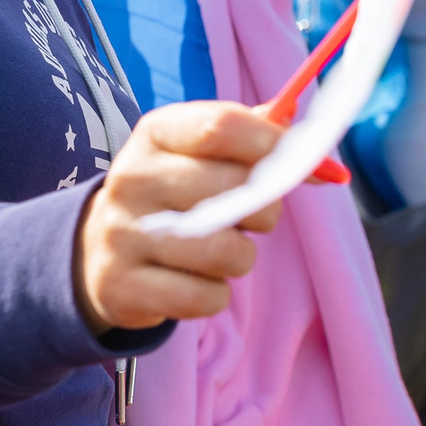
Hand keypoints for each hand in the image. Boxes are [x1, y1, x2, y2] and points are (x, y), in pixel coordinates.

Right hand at [75, 102, 284, 333]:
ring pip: (224, 251)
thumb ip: (260, 144)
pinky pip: (204, 298)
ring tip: (222, 250)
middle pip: (231, 189)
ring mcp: (122, 234)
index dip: (271, 143)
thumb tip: (328, 167)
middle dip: (265, 209)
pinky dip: (214, 295)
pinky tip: (196, 281)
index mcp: (155, 133)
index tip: (299, 160)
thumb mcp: (201, 154)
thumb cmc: (174, 194)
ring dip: (241, 257)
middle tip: (254, 217)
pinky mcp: (122, 286)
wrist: (98, 250)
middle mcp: (132, 178)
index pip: (221, 127)